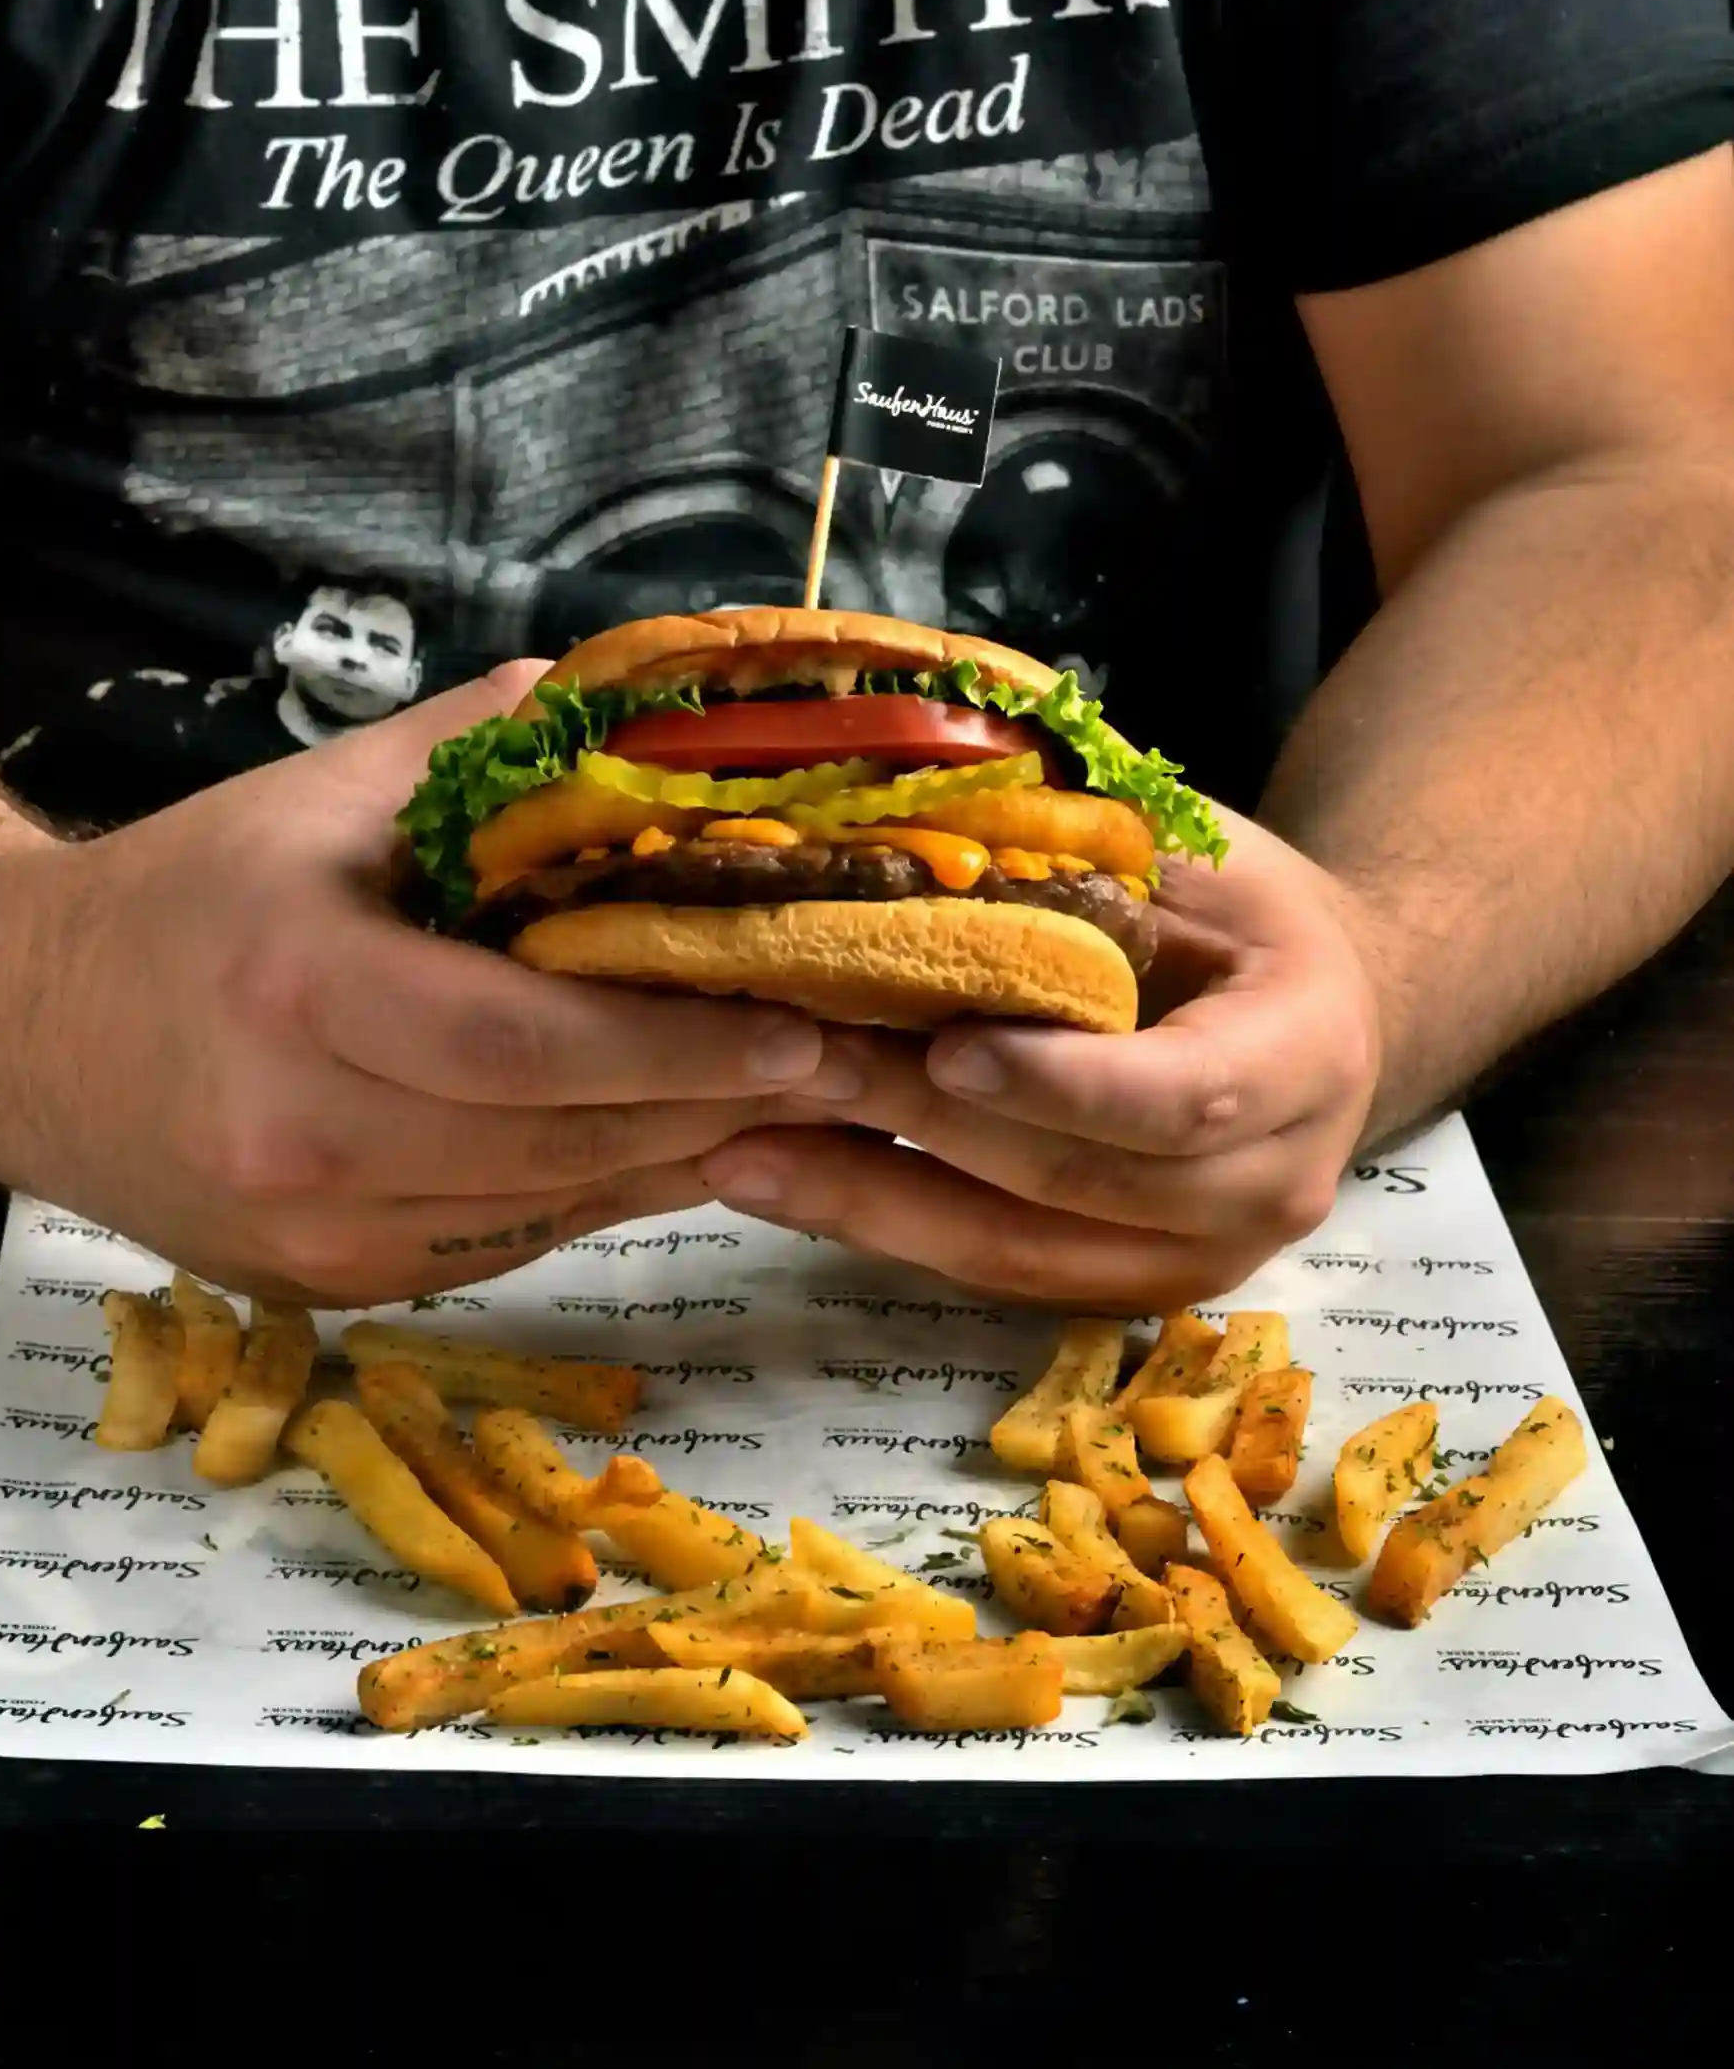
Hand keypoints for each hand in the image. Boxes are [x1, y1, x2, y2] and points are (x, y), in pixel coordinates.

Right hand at [0, 667, 830, 1306]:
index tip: (803, 1027)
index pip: (528, 1045)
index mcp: (303, 989)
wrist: (23, 1031)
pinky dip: (598, 1192)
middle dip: (718, 1105)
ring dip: (678, 1155)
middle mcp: (304, 1134)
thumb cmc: (191, 892)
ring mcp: (315, 1234)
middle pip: (561, 1140)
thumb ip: (493, 749)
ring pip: (552, 1209)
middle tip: (847, 1065)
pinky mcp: (328, 1287)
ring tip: (789, 1100)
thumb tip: (655, 716)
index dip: (679, 1045)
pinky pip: (509, 1243)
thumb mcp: (328, 793)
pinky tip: (672, 1138)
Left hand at [699, 808, 1382, 1312]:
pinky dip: (887, 1226)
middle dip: (920, 1126)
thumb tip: (933, 776)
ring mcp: (1203, 1258)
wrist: (1328, 1015)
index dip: (1062, 1084)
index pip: (1182, 1096)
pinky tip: (784, 1180)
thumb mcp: (1202, 852)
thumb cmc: (1249, 913)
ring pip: (1019, 1252)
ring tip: (739, 1151)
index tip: (944, 1048)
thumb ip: (1095, 844)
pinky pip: (997, 1276)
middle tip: (789, 1066)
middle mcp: (1272, 1183)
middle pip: (1076, 1180)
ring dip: (872, 1200)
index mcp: (1305, 1055)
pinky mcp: (1132, 1292)